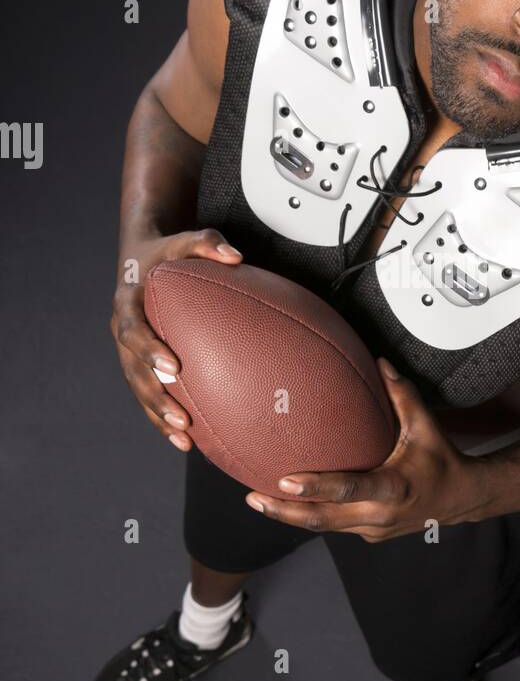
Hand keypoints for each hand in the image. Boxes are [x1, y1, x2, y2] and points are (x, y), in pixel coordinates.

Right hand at [110, 227, 242, 451]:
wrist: (144, 256)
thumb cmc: (171, 250)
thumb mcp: (188, 240)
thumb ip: (209, 244)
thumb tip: (237, 256)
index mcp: (128, 302)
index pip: (133, 330)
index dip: (149, 350)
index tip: (173, 367)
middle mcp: (122, 329)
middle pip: (133, 370)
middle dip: (155, 397)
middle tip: (181, 417)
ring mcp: (128, 350)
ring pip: (139, 389)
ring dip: (158, 415)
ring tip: (184, 437)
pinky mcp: (138, 363)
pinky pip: (148, 393)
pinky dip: (162, 417)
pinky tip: (186, 440)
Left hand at [244, 359, 493, 541]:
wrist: (460, 499)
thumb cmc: (441, 458)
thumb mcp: (425, 425)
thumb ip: (402, 394)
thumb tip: (379, 361)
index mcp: (394, 488)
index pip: (348, 489)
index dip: (316, 487)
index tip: (284, 480)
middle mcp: (380, 515)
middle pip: (324, 518)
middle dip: (285, 511)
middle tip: (252, 497)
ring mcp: (373, 530)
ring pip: (325, 526)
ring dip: (290, 516)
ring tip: (257, 501)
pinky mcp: (369, 535)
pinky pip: (335, 526)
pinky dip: (311, 515)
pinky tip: (286, 503)